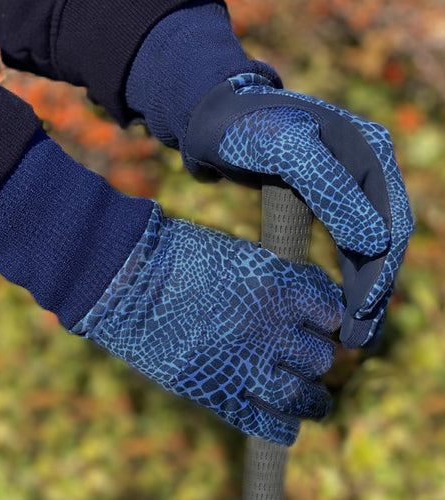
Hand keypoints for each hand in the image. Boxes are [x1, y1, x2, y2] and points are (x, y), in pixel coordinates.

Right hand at [71, 203, 343, 444]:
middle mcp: (270, 327)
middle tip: (309, 353)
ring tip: (317, 399)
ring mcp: (245, 364)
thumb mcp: (237, 254)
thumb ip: (275, 280)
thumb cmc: (179, 256)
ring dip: (316, 398)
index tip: (324, 320)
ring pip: (305, 394)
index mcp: (279, 286)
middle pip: (321, 355)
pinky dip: (285, 426)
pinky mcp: (217, 393)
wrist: (126, 278)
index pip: (332, 309)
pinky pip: (267, 423)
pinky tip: (288, 423)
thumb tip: (302, 301)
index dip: (330, 315)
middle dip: (318, 353)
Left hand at [183, 73, 413, 347]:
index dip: (376, 274)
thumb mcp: (282, 149)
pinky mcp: (330, 197)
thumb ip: (328, 186)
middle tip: (356, 340)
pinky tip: (339, 304)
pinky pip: (351, 240)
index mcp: (367, 150)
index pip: (388, 224)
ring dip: (366, 291)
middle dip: (374, 292)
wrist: (217, 119)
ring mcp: (351, 181)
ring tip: (353, 335)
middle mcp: (369, 165)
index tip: (358, 318)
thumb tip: (376, 242)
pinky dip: (350, 275)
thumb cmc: (242, 130)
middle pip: (388, 240)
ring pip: (373, 245)